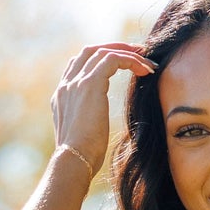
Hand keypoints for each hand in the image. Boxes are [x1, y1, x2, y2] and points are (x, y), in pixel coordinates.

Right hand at [50, 43, 154, 176]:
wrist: (73, 161)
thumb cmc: (82, 158)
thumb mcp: (82, 135)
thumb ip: (86, 122)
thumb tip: (96, 126)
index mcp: (62, 96)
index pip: (79, 65)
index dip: (101, 60)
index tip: (122, 65)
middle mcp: (66, 85)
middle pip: (89, 51)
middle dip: (114, 48)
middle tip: (137, 53)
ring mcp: (76, 82)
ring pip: (103, 52)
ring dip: (127, 53)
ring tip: (146, 60)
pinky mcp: (89, 84)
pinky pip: (113, 59)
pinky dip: (130, 60)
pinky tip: (145, 70)